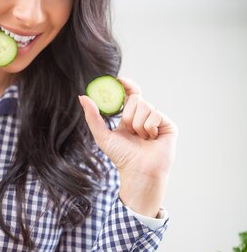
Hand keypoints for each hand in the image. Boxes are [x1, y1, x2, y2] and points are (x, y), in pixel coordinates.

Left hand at [79, 77, 177, 216]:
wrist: (138, 171)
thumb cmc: (122, 156)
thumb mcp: (103, 135)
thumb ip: (92, 116)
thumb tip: (82, 97)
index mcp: (130, 116)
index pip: (129, 93)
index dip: (125, 84)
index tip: (118, 80)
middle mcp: (144, 115)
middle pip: (136, 98)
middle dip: (128, 115)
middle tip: (129, 131)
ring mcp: (157, 120)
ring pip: (145, 106)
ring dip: (138, 125)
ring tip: (141, 139)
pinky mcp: (168, 125)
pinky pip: (156, 114)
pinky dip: (149, 128)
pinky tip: (151, 139)